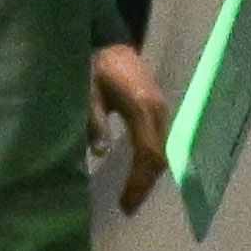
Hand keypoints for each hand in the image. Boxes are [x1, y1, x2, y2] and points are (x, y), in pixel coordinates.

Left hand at [91, 42, 172, 214]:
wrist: (111, 42)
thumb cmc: (96, 65)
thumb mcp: (88, 91)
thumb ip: (94, 120)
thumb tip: (100, 153)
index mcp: (142, 107)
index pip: (147, 153)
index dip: (138, 181)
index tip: (125, 203)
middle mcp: (159, 111)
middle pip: (159, 157)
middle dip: (144, 185)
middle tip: (128, 207)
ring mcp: (163, 110)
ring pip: (163, 151)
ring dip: (148, 175)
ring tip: (131, 196)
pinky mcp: (159, 110)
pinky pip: (160, 142)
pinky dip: (150, 162)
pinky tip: (138, 174)